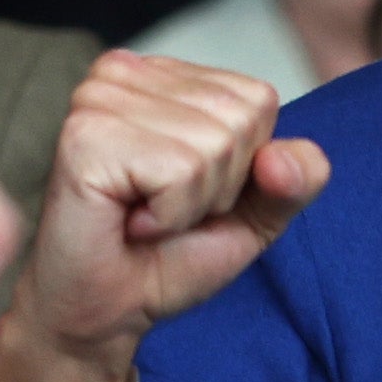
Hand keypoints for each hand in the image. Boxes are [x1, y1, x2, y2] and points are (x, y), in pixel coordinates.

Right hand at [0, 52, 328, 381]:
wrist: (111, 308)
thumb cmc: (170, 254)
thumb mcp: (256, 214)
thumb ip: (296, 179)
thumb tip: (287, 156)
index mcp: (165, 75)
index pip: (259, 100)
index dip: (244, 165)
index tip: (190, 190)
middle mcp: (126, 73)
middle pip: (240, 120)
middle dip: (218, 185)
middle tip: (164, 208)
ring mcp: (98, 100)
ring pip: (213, 146)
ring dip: (190, 204)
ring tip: (145, 214)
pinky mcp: (84, 136)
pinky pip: (179, 172)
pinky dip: (168, 214)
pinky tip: (130, 220)